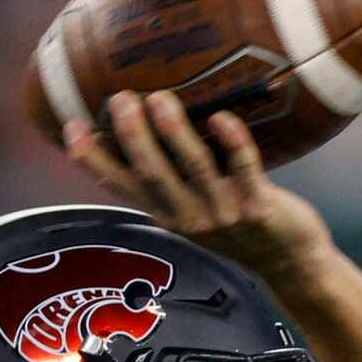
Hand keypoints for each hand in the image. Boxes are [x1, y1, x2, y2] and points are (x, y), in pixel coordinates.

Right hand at [62, 90, 333, 290]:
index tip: (71, 129)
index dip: (93, 160)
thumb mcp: (192, 212)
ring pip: (194, 169)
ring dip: (175, 133)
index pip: (121, 186)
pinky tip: (223, 117)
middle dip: (133, 137)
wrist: (290, 263)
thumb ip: (169, 181)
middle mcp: (189, 216)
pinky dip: (233, 142)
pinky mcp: (258, 207)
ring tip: (160, 98)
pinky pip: (245, 169)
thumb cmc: (240, 226)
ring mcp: (223, 213)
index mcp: (167, 214)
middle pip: (152, 174)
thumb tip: (143, 128)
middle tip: (121, 99)